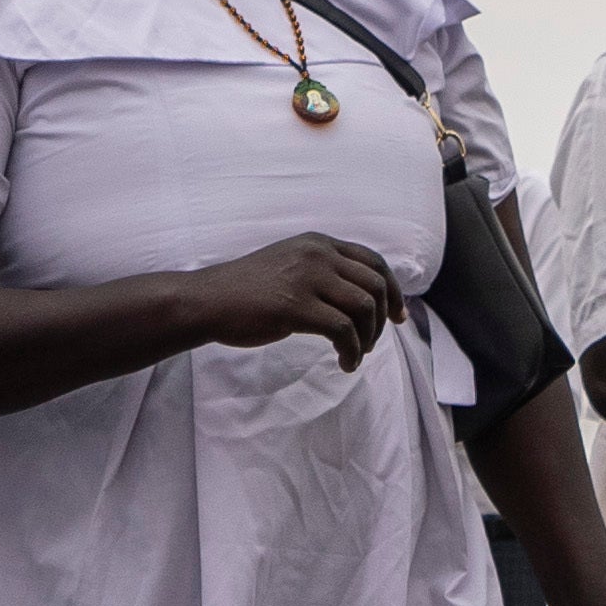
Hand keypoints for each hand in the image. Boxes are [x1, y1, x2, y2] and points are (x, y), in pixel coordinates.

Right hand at [186, 234, 410, 367]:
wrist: (207, 300)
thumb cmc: (245, 290)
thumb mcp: (290, 264)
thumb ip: (322, 271)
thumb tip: (359, 296)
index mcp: (318, 243)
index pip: (373, 262)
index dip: (394, 290)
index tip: (399, 317)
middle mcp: (318, 254)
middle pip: (376, 285)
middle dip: (383, 319)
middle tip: (373, 343)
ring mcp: (307, 278)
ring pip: (365, 308)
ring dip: (368, 338)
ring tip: (355, 355)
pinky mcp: (296, 306)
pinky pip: (344, 331)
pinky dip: (352, 351)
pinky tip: (344, 362)